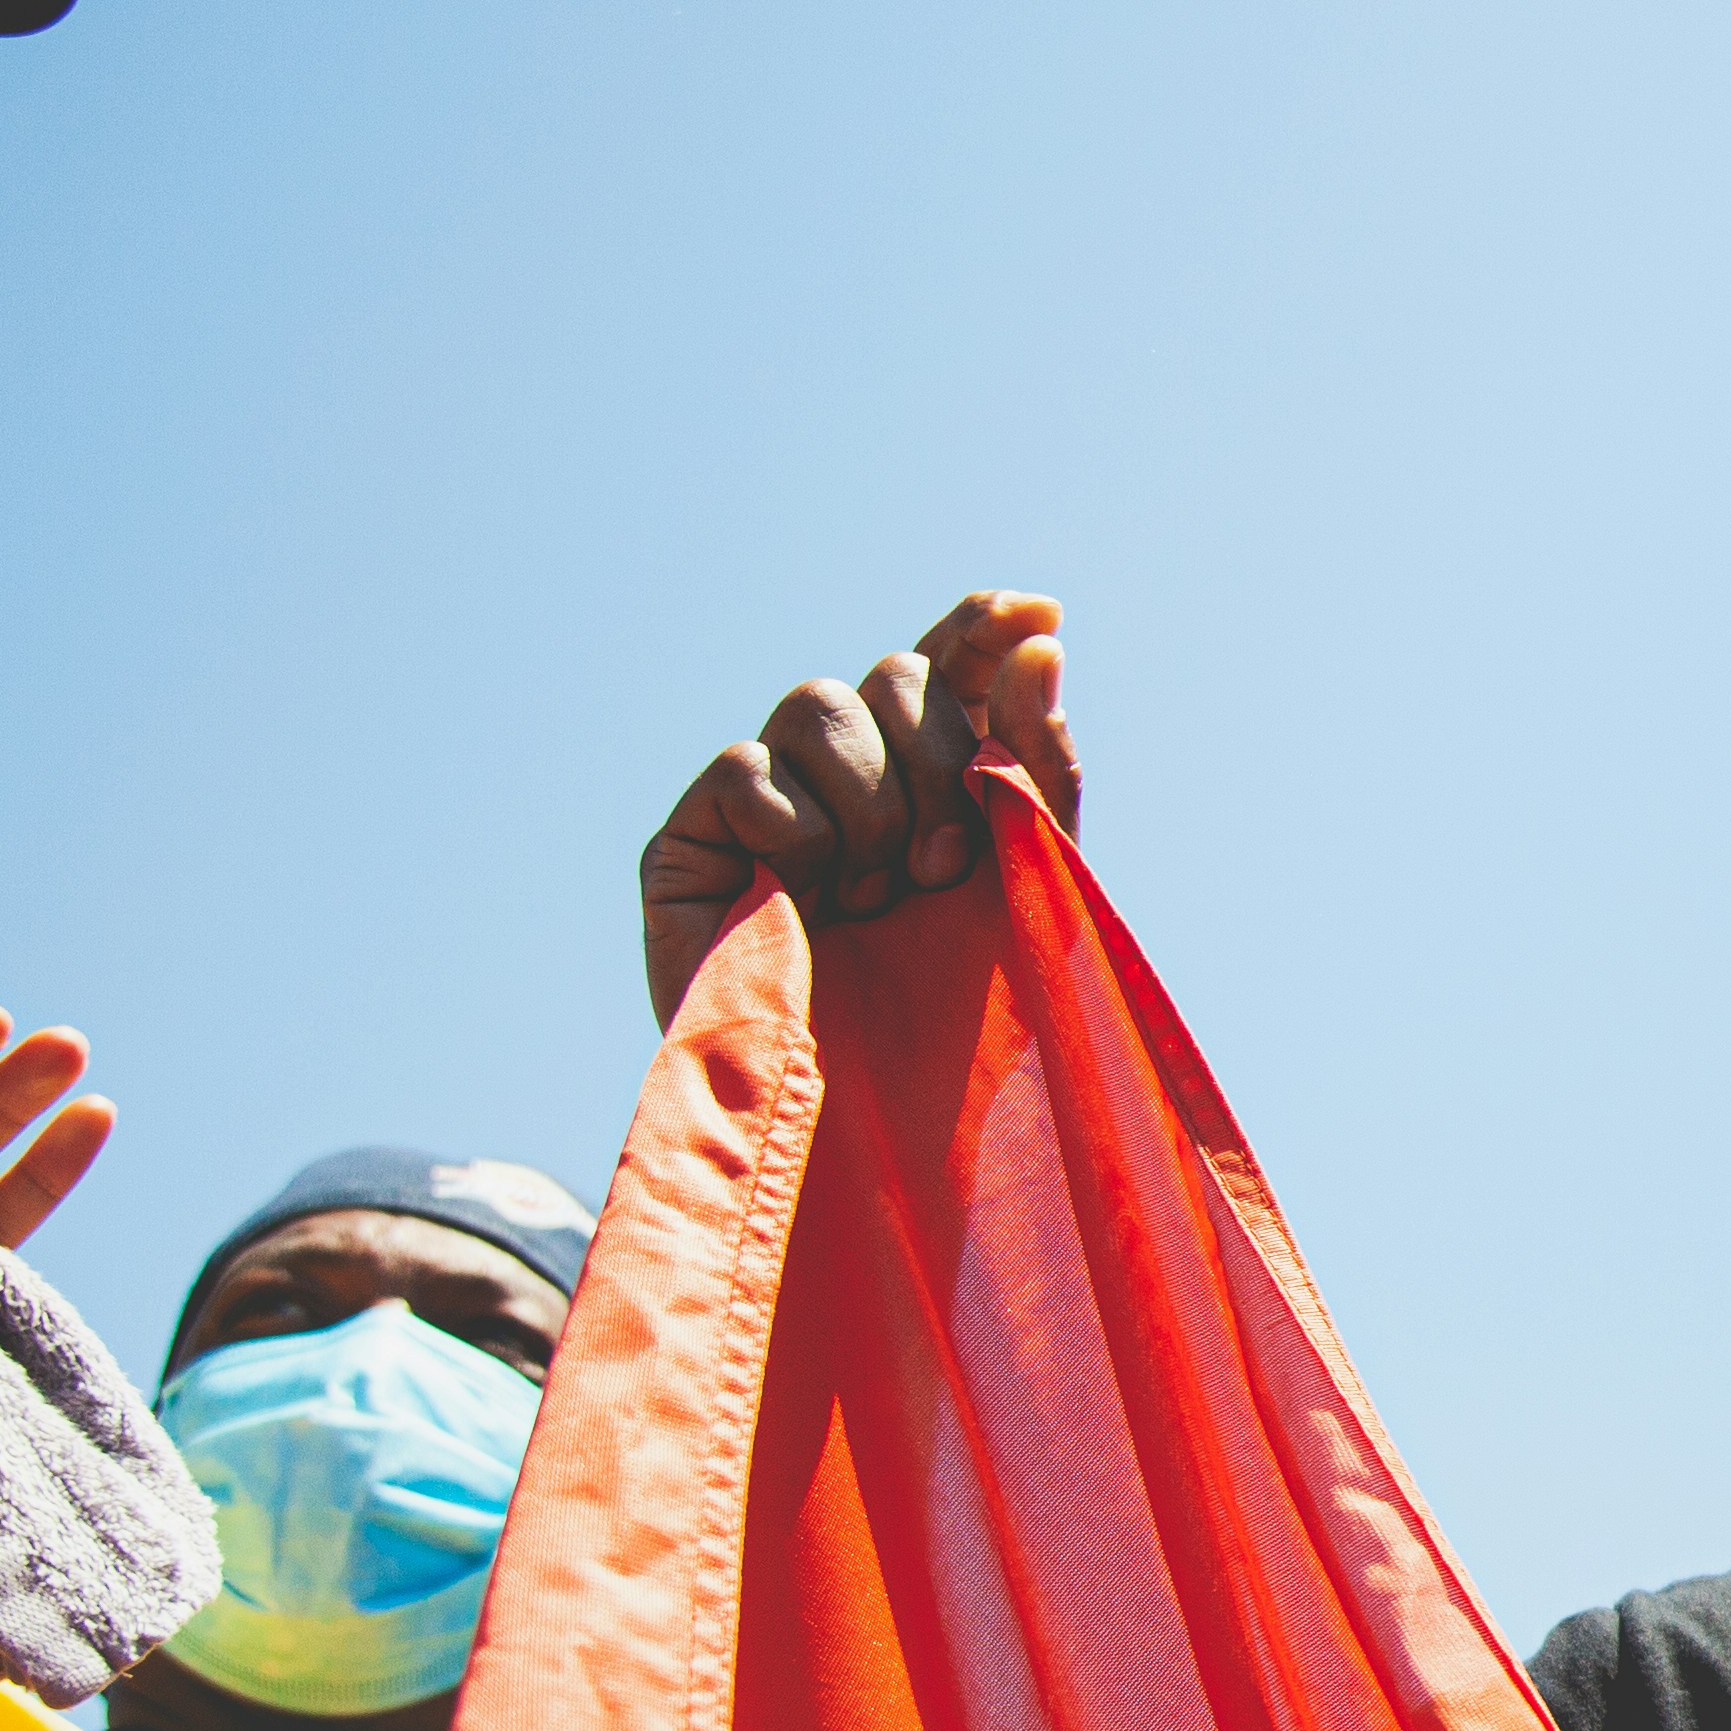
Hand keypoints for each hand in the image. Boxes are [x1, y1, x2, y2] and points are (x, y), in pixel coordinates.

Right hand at [638, 591, 1076, 1023]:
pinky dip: (793, 831)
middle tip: (945, 868)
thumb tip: (1040, 635)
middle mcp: (843, 780)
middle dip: (939, 759)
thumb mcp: (1024, 884)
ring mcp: (764, 803)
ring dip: (872, 801)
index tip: (1035, 612)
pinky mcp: (690, 841)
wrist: (877, 1119)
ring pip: (819, 703)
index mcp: (926, 782)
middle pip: (892, 674)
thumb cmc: (957, 1018)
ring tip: (877, 899)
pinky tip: (802, 903)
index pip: (946, 666)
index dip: (981, 629)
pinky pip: (746, 769)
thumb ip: (1035, 763)